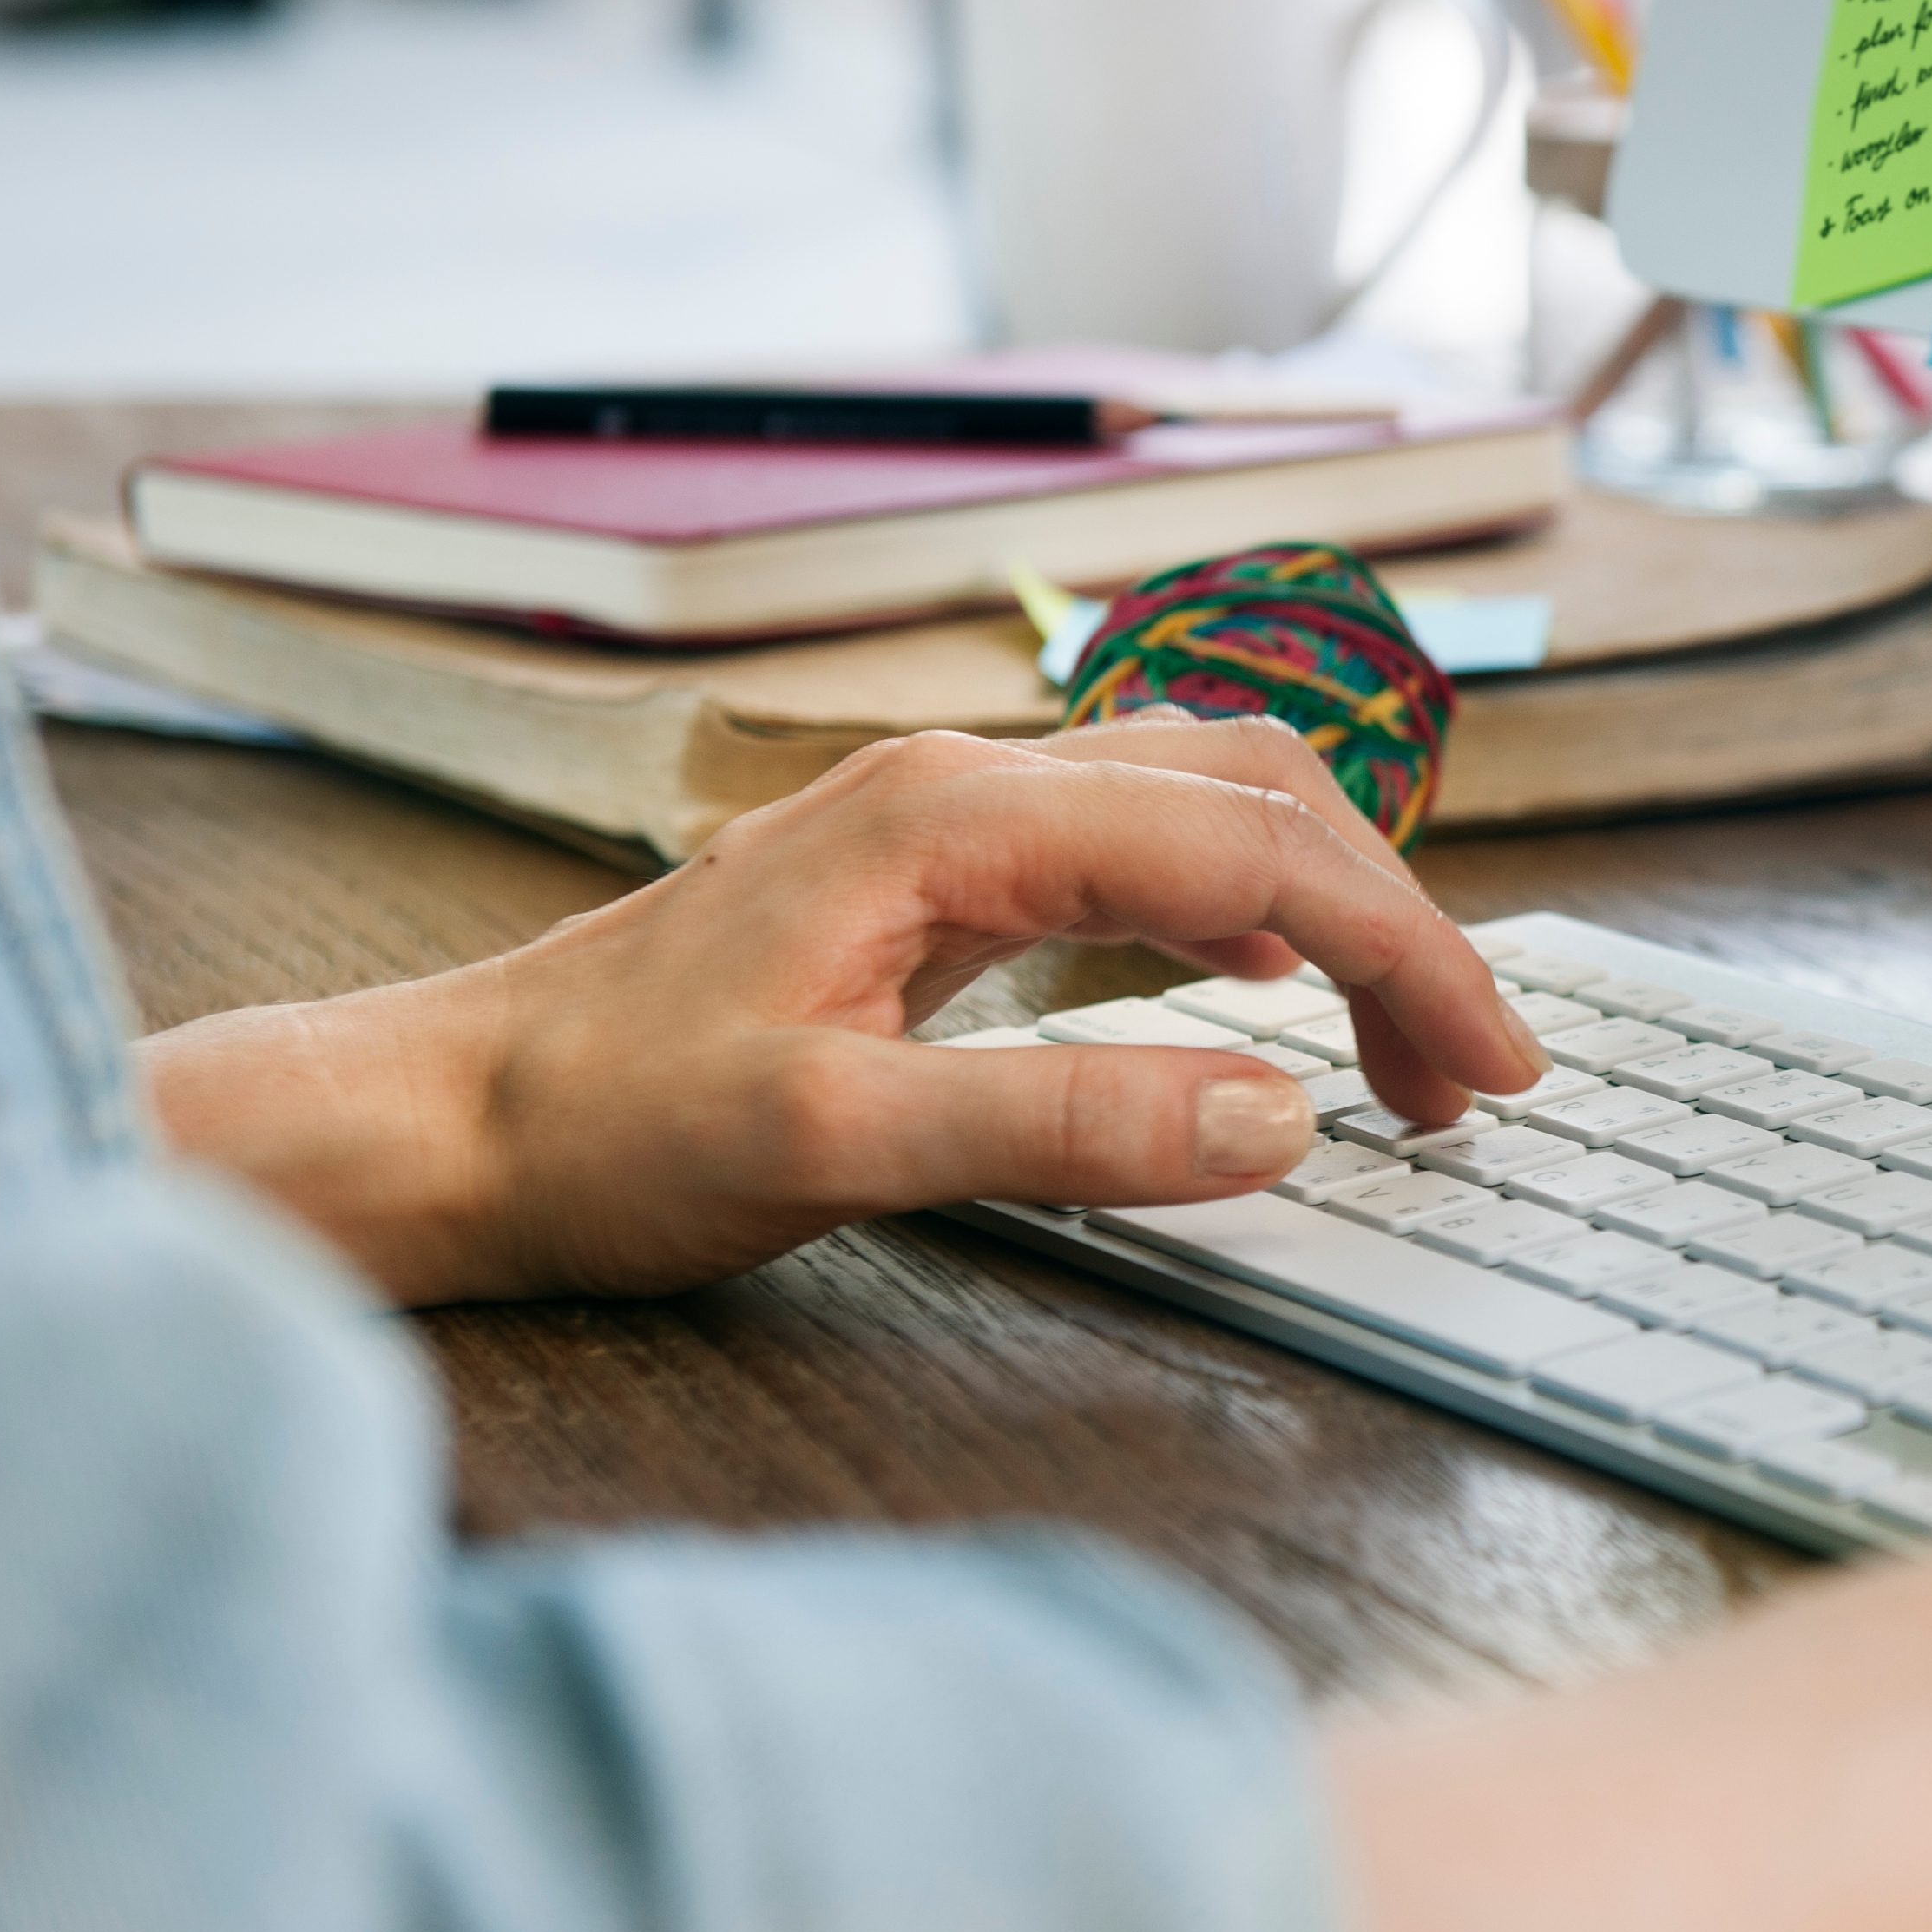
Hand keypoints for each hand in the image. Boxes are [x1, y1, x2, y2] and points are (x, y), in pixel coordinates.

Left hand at [141, 717, 1541, 1302]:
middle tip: (1479, 1077)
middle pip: (1258, 793)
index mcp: (958, 816)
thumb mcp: (837, 1148)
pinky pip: (1136, 848)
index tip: (1491, 1068)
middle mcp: (964, 783)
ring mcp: (944, 821)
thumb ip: (1066, 1121)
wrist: (440, 1122)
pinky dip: (1244, 909)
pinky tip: (1262, 986)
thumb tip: (1279, 1113)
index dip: (1403, 955)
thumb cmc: (601, 1133)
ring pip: (1206, 806)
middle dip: (1397, 924)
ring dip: (1331, 909)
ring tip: (1401, 1052)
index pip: (1257, 848)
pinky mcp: (927, 879)